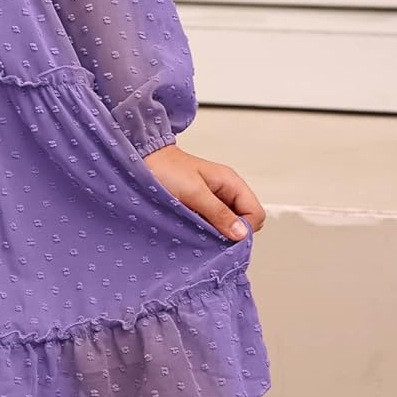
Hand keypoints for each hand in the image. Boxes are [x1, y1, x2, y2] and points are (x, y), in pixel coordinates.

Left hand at [140, 143, 265, 242]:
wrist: (141, 160)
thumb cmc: (165, 169)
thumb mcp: (194, 192)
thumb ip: (218, 213)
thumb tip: (241, 233)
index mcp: (231, 183)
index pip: (255, 213)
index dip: (244, 228)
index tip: (225, 236)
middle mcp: (225, 192)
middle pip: (244, 222)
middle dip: (231, 233)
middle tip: (210, 236)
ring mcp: (213, 201)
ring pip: (227, 226)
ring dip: (216, 234)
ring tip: (198, 233)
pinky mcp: (199, 208)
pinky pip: (212, 225)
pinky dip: (206, 232)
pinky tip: (192, 232)